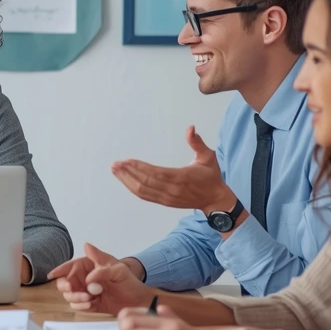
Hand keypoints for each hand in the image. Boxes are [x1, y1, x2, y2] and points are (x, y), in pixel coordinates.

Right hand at [47, 243, 150, 315]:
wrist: (137, 301)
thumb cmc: (129, 281)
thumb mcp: (117, 268)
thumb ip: (100, 262)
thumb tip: (86, 248)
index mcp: (89, 266)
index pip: (70, 266)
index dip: (60, 270)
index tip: (51, 275)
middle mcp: (84, 279)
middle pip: (65, 282)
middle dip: (65, 286)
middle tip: (71, 288)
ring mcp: (85, 292)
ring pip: (69, 295)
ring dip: (76, 297)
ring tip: (89, 298)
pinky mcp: (89, 304)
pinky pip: (78, 306)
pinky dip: (81, 305)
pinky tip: (91, 304)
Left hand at [112, 126, 235, 213]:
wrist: (215, 199)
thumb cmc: (211, 176)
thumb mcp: (208, 157)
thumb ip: (197, 143)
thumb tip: (190, 128)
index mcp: (182, 177)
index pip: (156, 173)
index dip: (140, 167)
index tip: (127, 160)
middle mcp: (172, 190)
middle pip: (145, 182)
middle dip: (128, 172)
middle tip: (115, 164)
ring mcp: (167, 198)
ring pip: (142, 191)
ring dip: (127, 180)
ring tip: (115, 170)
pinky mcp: (165, 202)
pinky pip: (146, 196)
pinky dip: (133, 188)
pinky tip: (125, 180)